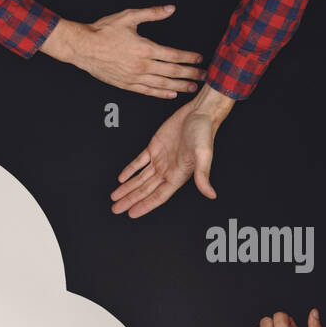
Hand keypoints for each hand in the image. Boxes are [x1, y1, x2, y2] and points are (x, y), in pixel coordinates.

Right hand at [40, 6, 205, 98]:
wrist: (83, 47)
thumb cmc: (103, 31)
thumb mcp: (129, 16)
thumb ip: (152, 13)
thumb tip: (170, 9)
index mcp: (144, 48)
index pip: (173, 55)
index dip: (188, 58)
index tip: (199, 59)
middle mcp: (141, 65)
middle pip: (171, 72)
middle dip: (190, 74)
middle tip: (203, 76)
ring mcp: (133, 77)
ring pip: (161, 84)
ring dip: (179, 86)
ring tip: (192, 88)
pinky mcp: (125, 84)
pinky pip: (147, 91)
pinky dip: (160, 94)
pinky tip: (170, 94)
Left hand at [110, 84, 233, 217]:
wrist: (199, 113)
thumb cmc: (204, 133)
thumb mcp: (203, 156)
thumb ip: (203, 176)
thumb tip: (210, 194)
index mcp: (178, 176)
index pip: (158, 196)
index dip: (145, 205)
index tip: (132, 213)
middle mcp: (167, 171)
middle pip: (145, 190)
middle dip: (130, 200)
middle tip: (116, 209)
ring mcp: (160, 160)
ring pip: (140, 178)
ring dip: (127, 188)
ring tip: (115, 197)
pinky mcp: (154, 148)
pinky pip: (139, 162)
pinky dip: (130, 170)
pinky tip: (121, 179)